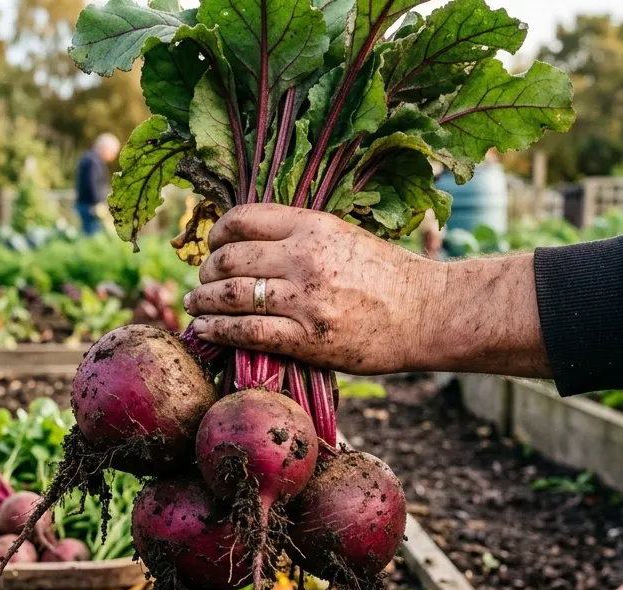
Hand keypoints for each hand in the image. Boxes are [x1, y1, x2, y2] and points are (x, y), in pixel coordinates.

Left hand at [183, 204, 550, 377]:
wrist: (427, 313)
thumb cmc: (385, 276)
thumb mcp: (343, 237)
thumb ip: (299, 237)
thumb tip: (248, 242)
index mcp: (313, 226)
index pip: (243, 219)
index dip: (217, 233)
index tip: (212, 246)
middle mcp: (305, 258)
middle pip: (230, 259)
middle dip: (206, 271)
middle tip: (202, 281)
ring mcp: (305, 300)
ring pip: (232, 296)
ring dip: (204, 301)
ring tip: (196, 306)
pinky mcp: (308, 338)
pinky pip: (247, 332)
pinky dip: (218, 331)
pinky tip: (206, 330)